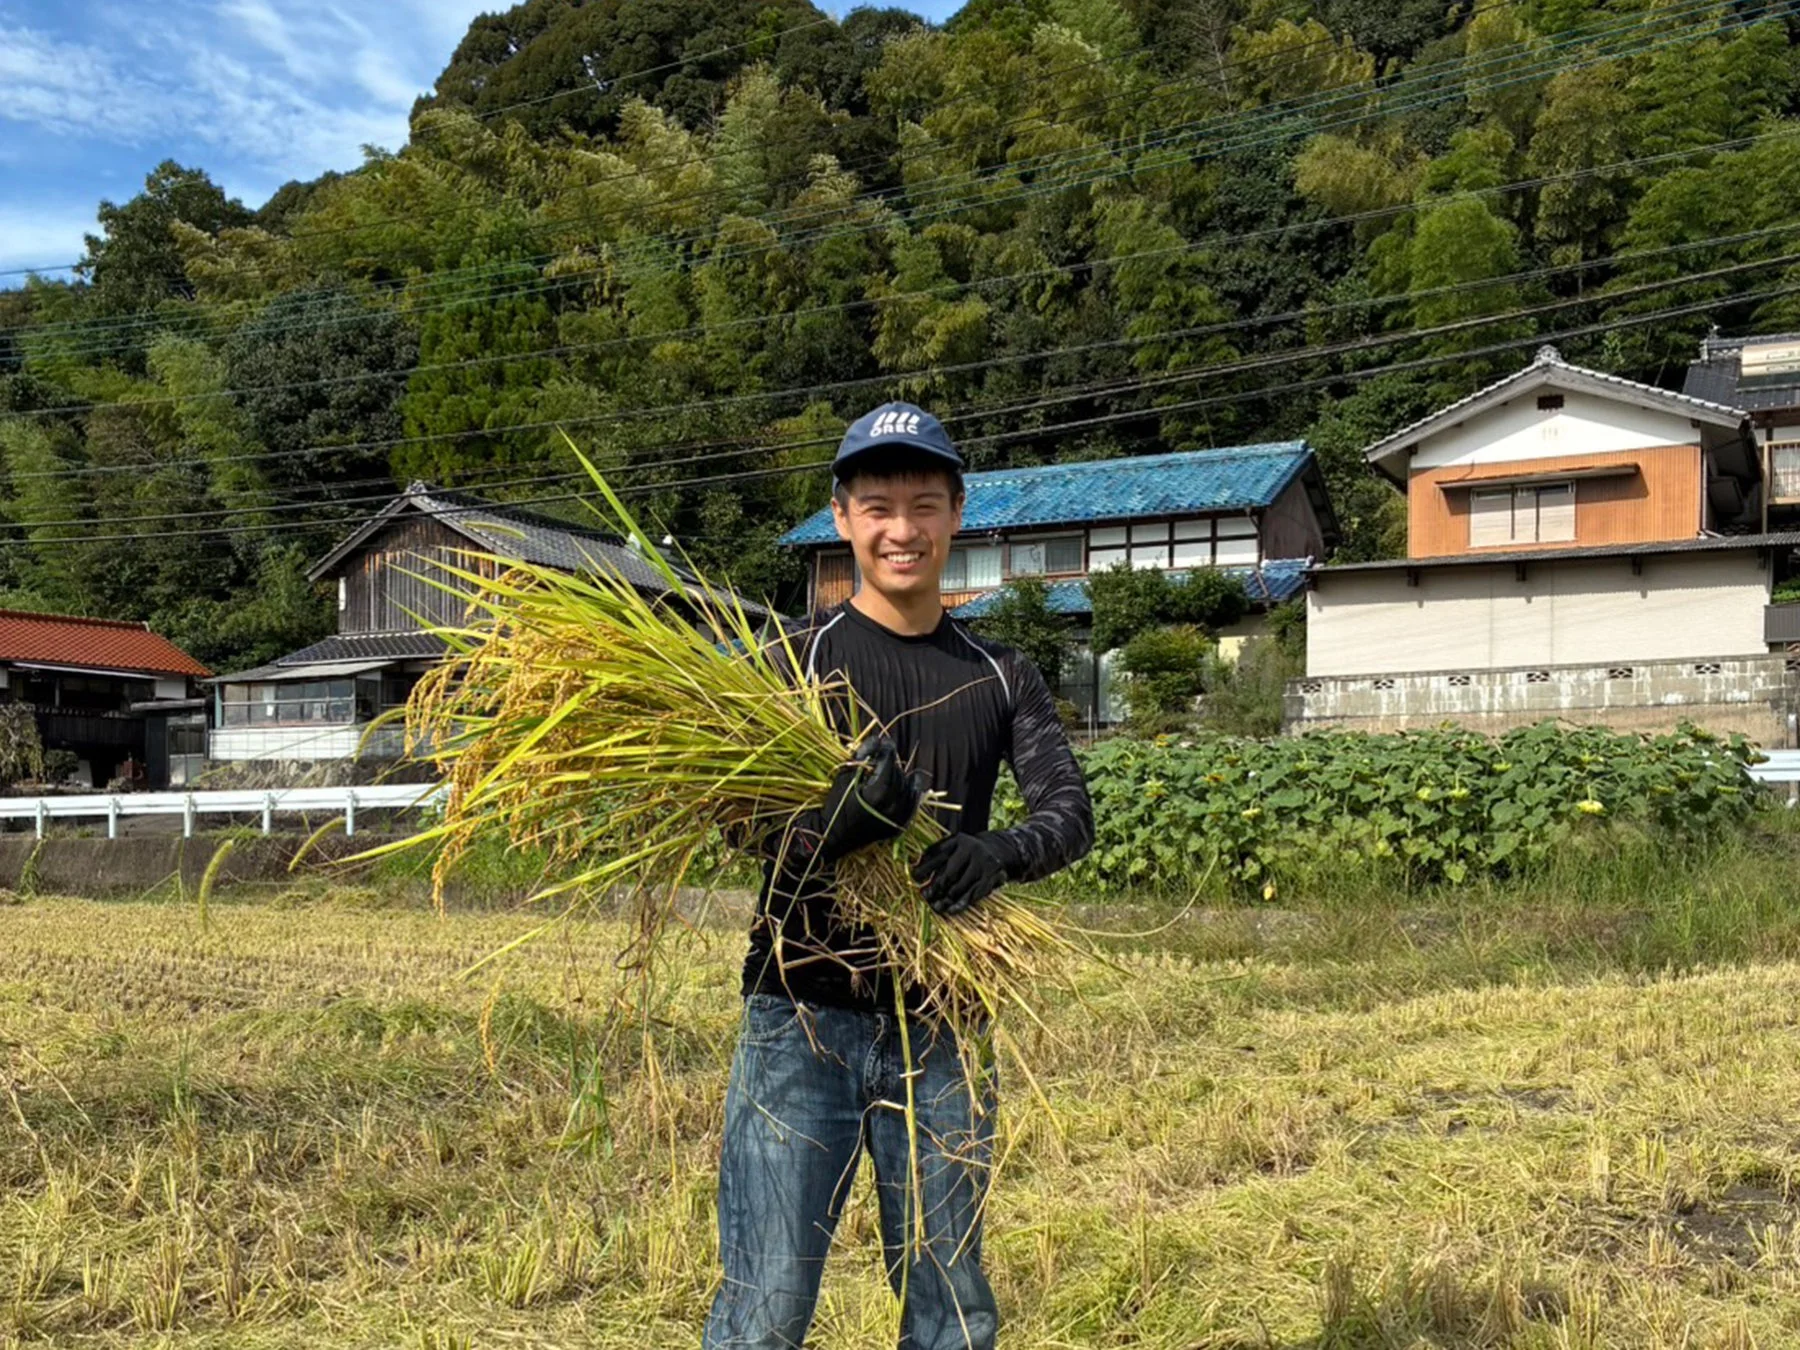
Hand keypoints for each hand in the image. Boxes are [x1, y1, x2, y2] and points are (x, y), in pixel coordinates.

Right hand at [815, 735, 923, 862]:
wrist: (833, 836)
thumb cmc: (835, 804)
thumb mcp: (845, 776)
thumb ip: (862, 756)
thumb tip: (878, 738)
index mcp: (878, 792)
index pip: (889, 762)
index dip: (887, 749)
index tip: (884, 743)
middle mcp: (892, 805)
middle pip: (899, 773)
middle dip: (890, 764)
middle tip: (880, 760)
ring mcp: (898, 817)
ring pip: (908, 787)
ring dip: (900, 776)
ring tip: (888, 772)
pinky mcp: (900, 825)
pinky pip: (913, 804)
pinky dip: (911, 792)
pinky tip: (908, 782)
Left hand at [911, 832, 1010, 916]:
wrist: (998, 851)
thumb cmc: (966, 854)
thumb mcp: (953, 849)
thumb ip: (936, 859)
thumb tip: (915, 876)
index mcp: (958, 840)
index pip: (937, 854)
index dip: (924, 868)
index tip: (915, 878)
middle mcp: (972, 848)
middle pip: (949, 873)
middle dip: (936, 888)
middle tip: (926, 897)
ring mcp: (983, 862)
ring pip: (960, 886)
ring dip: (946, 899)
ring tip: (936, 907)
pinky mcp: (993, 875)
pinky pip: (973, 894)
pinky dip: (961, 904)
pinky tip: (951, 910)